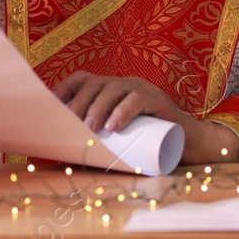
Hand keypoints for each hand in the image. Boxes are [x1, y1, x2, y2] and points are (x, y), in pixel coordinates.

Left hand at [52, 71, 238, 164]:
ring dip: (98, 107)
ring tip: (91, 128)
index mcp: (111, 88)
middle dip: (78, 102)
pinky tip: (114, 126)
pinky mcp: (158, 100)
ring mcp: (142, 88)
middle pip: (95, 83)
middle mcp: (124, 83)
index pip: (82, 79)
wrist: (189, 143)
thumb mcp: (119, 138)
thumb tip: (62, 160)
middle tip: (69, 124)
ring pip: (114, 88)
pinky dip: (123, 111)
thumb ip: (97, 143)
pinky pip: (138, 99)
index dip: (64, 89)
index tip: (49, 105)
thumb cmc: (149, 142)